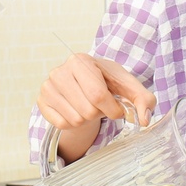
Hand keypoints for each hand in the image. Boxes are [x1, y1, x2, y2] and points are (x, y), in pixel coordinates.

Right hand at [37, 53, 155, 130]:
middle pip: (87, 110)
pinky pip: (62, 125)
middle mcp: (59, 71)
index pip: (98, 95)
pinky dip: (73, 124)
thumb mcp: (128, 87)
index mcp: (80, 61)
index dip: (112, 109)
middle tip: (99, 106)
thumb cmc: (106, 83)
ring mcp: (47, 87)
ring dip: (87, 120)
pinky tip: (75, 111)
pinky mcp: (41, 101)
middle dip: (99, 114)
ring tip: (87, 107)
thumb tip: (144, 119)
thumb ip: (143, 99)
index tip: (117, 109)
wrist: (83, 84)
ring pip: (75, 120)